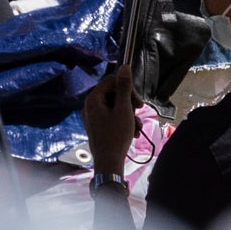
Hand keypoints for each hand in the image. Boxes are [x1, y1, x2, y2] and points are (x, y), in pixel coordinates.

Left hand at [79, 65, 139, 188]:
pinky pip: (112, 116)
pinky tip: (132, 132)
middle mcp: (90, 105)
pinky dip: (124, 121)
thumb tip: (124, 66)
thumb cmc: (116, 136)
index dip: (127, 88)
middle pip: (113, 93)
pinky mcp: (98, 125)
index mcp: (93, 99)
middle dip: (129, 103)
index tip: (138, 101)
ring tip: (136, 127)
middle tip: (139, 111)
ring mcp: (93, 116)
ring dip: (129, 114)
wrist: (109, 163)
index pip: (111, 80)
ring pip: (116, 106)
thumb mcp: (124, 109)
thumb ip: (124, 88)